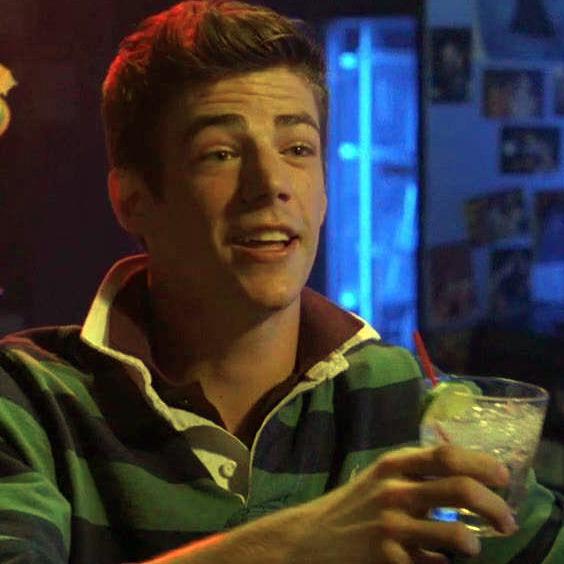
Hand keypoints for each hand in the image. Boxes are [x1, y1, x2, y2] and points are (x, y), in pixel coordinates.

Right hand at [288, 445, 516, 563]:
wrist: (312, 538)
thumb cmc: (354, 505)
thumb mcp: (380, 476)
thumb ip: (414, 470)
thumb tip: (465, 474)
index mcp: (394, 464)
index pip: (447, 455)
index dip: (482, 464)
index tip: (503, 477)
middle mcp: (394, 491)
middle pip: (461, 490)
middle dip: (495, 507)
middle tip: (507, 521)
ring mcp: (391, 527)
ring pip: (455, 537)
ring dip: (473, 544)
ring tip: (473, 547)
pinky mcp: (388, 560)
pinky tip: (436, 562)